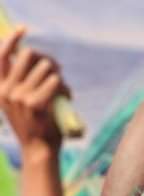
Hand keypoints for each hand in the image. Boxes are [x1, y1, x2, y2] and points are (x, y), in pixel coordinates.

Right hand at [0, 29, 67, 152]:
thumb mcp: (19, 102)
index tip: (24, 29)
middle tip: (57, 69)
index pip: (1, 55)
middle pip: (29, 56)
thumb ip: (20, 81)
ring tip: (63, 89)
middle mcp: (6, 90)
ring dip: (59, 76)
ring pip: (46, 69)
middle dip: (47, 59)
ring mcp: (20, 96)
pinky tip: (68, 96)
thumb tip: (35, 56)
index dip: (12, 39)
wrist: (39, 150)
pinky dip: (65, 87)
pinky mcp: (36, 104)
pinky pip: (55, 82)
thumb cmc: (35, 124)